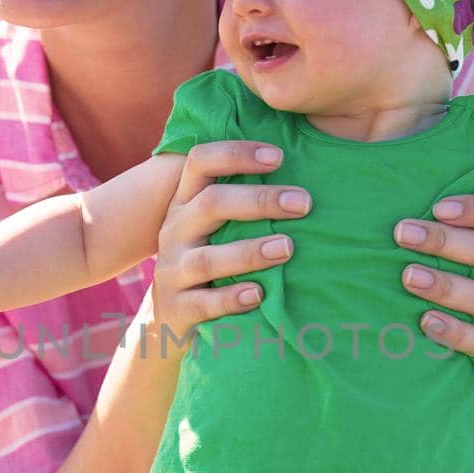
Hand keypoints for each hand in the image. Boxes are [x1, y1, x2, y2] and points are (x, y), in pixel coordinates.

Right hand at [150, 142, 312, 342]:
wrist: (170, 318)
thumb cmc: (210, 261)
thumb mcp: (214, 226)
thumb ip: (243, 202)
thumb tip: (302, 181)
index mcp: (186, 202)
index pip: (201, 162)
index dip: (236, 154)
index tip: (278, 156)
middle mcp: (175, 230)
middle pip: (211, 204)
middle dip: (259, 201)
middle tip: (303, 203)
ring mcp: (172, 270)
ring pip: (207, 258)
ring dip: (249, 252)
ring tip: (287, 248)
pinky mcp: (175, 308)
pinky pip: (203, 303)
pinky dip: (231, 299)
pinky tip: (258, 294)